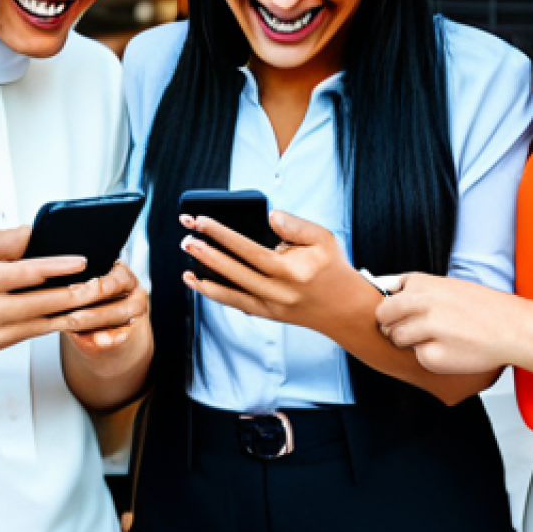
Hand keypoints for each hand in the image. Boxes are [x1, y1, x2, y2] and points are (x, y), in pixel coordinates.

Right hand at [0, 227, 141, 354]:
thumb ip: (10, 239)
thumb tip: (42, 232)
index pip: (28, 271)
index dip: (59, 267)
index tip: (84, 261)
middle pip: (42, 302)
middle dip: (77, 295)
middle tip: (103, 286)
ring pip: (43, 323)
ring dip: (75, 314)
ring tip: (100, 303)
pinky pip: (34, 333)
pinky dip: (57, 324)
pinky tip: (77, 315)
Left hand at [180, 209, 365, 333]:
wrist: (347, 310)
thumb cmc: (332, 268)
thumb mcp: (323, 238)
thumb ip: (295, 225)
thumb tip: (269, 216)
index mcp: (291, 271)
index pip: (248, 250)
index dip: (222, 235)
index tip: (202, 221)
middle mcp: (278, 292)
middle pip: (235, 272)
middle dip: (207, 254)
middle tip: (185, 239)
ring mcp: (271, 307)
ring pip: (231, 294)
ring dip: (205, 279)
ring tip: (185, 265)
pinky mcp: (268, 315)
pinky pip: (236, 304)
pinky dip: (216, 294)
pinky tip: (199, 282)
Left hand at [375, 273, 516, 374]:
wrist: (515, 329)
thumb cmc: (484, 308)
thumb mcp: (448, 285)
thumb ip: (419, 289)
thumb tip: (389, 292)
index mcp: (422, 283)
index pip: (386, 294)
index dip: (392, 306)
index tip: (399, 312)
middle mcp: (421, 302)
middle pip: (383, 315)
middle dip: (389, 324)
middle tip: (408, 329)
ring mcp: (427, 329)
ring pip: (397, 337)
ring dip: (409, 341)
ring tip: (436, 338)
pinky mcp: (434, 355)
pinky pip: (418, 356)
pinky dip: (429, 356)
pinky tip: (450, 349)